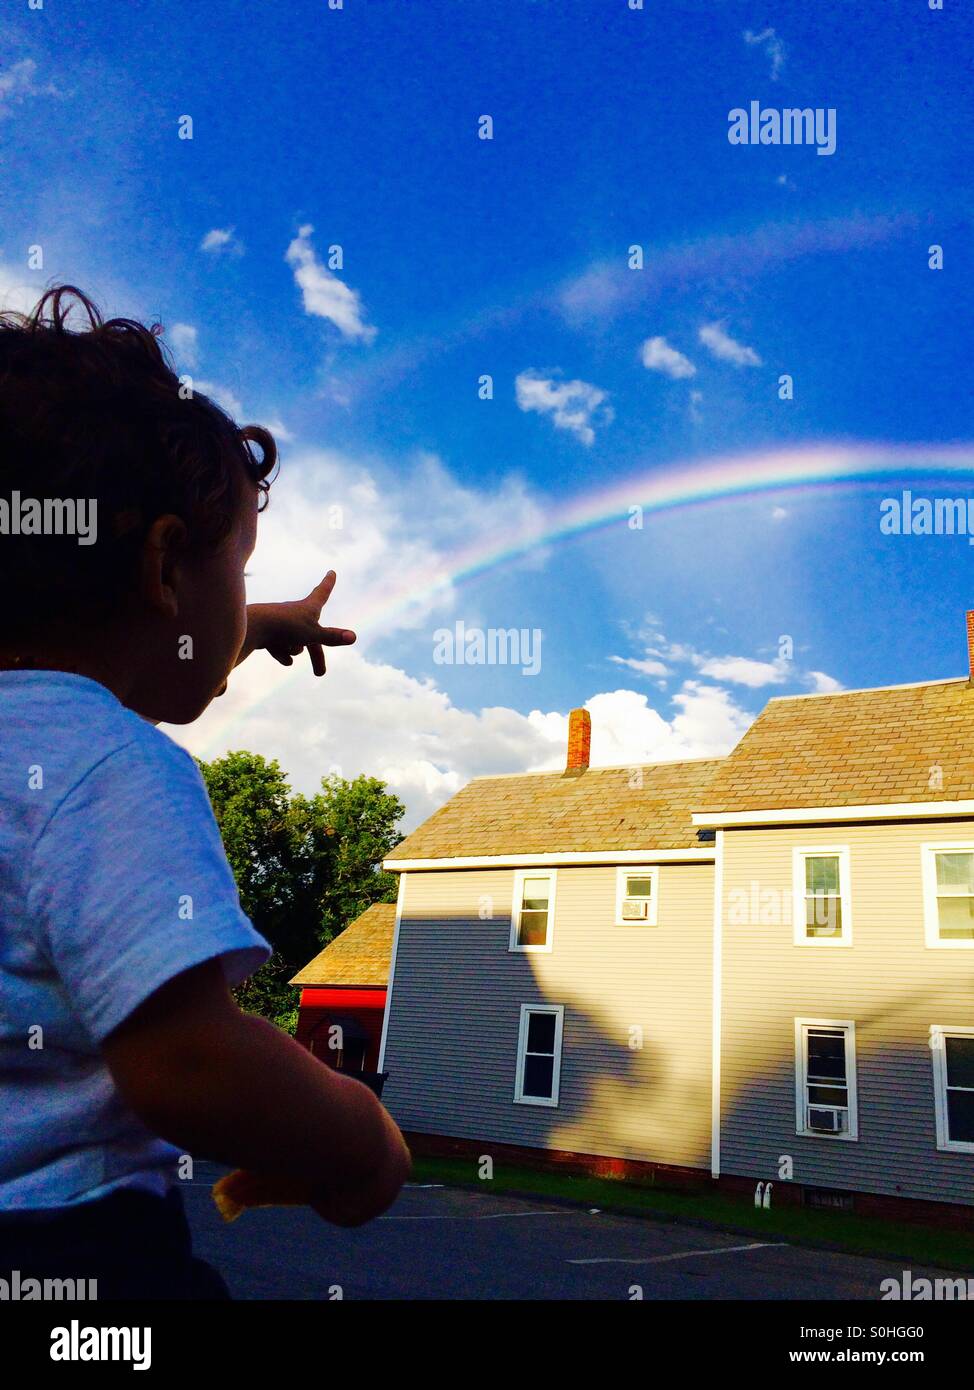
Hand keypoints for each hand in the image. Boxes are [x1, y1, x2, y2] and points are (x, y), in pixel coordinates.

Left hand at [238, 572, 355, 675]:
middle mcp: (295, 613)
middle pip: (311, 636)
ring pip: (295, 643)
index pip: (322, 593)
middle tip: (319, 673)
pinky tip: (278, 654)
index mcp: (308, 608)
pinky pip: (280, 648)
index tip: (331, 572)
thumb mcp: (312, 634)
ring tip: (286, 645)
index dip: (328, 584)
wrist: (251, 627)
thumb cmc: (284, 627)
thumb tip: (354, 637)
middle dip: (315, 655)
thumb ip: (332, 637)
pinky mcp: (268, 633)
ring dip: (293, 649)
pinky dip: (281, 653)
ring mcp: (281, 623)